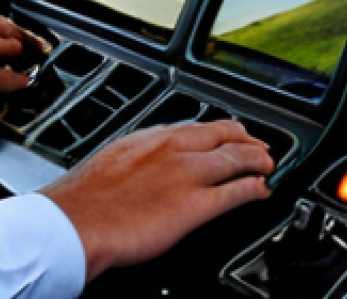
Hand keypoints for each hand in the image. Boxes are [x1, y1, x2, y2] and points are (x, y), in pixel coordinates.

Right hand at [41, 120, 272, 282]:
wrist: (78, 220)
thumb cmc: (85, 197)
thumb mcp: (111, 159)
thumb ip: (136, 157)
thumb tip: (142, 163)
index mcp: (149, 136)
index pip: (193, 126)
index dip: (216, 129)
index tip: (225, 133)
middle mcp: (171, 148)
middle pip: (220, 134)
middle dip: (244, 138)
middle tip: (258, 144)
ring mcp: (185, 174)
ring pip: (233, 158)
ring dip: (256, 160)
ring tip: (267, 164)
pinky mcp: (195, 205)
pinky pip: (234, 192)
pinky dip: (253, 188)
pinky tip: (262, 190)